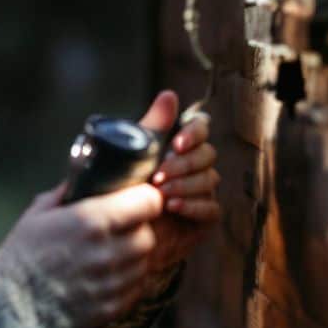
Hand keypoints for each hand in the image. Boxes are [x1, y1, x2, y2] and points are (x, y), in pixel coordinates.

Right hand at [0, 179, 163, 327]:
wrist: (8, 306)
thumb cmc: (20, 256)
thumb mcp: (38, 213)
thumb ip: (66, 192)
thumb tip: (83, 176)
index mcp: (91, 220)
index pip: (147, 203)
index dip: (147, 197)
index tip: (141, 198)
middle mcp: (107, 251)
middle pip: (148, 235)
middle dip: (138, 229)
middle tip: (122, 229)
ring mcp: (111, 282)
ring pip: (145, 263)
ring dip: (134, 256)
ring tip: (113, 254)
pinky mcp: (111, 307)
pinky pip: (136, 289)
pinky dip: (129, 280)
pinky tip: (109, 276)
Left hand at [137, 90, 220, 276]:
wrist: (115, 233)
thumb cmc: (122, 189)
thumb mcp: (134, 155)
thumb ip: (153, 126)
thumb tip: (169, 95)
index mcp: (180, 147)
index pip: (201, 128)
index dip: (194, 133)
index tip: (176, 144)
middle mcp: (195, 167)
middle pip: (207, 154)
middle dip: (183, 164)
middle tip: (158, 176)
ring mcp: (202, 192)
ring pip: (209, 180)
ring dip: (185, 186)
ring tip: (160, 194)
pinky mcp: (204, 218)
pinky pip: (212, 208)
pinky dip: (193, 207)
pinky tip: (172, 208)